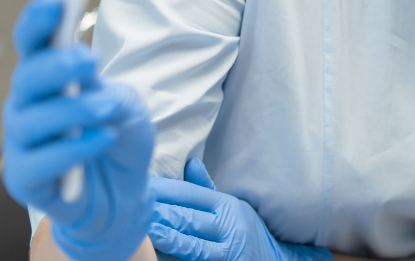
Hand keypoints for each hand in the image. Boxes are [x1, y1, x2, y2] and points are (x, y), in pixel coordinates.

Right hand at [2, 0, 154, 260]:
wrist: (123, 193)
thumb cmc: (117, 137)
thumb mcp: (121, 102)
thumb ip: (99, 84)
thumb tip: (80, 63)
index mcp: (46, 77)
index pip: (32, 43)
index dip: (37, 22)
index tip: (56, 4)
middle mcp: (26, 105)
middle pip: (27, 78)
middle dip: (56, 65)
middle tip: (89, 60)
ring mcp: (22, 143)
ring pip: (32, 120)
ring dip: (73, 110)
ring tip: (108, 110)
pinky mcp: (26, 179)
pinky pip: (42, 162)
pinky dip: (75, 149)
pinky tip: (104, 138)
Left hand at [148, 159, 332, 260]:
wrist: (278, 259)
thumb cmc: (247, 232)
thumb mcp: (231, 207)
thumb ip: (207, 189)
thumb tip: (190, 163)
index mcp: (225, 205)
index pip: (191, 194)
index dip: (165, 189)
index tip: (142, 184)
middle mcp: (227, 225)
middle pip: (189, 216)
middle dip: (162, 211)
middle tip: (136, 204)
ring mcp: (227, 250)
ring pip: (193, 243)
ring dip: (169, 237)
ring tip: (146, 230)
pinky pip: (199, 260)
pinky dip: (181, 257)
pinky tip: (162, 255)